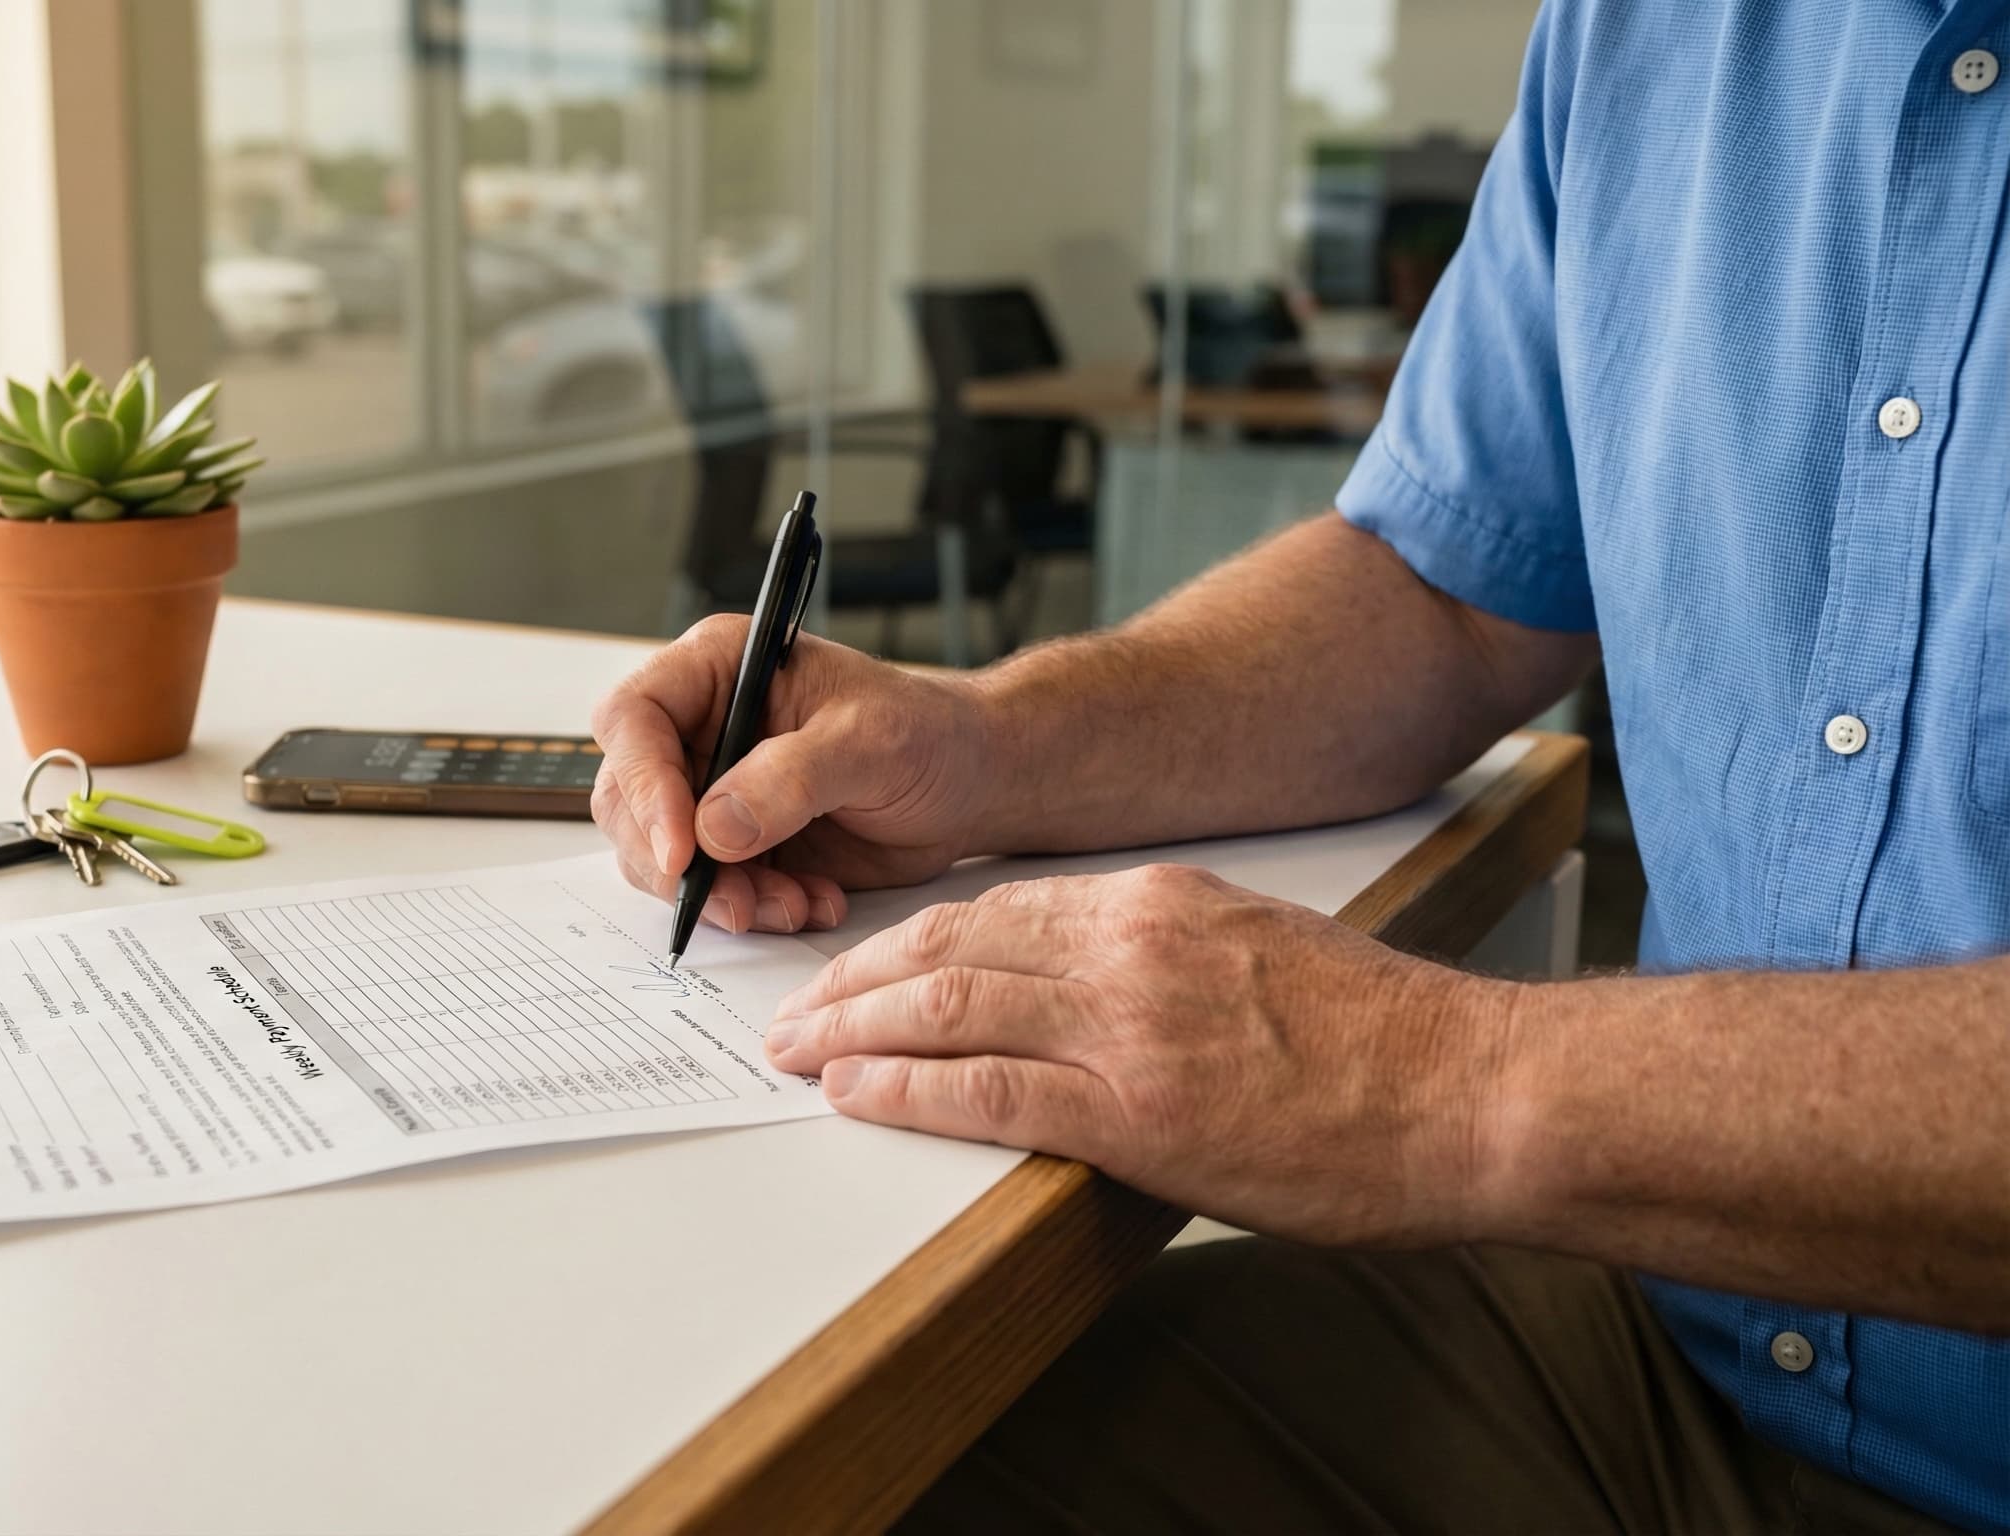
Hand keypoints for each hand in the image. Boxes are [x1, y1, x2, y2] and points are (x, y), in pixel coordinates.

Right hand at [590, 615, 994, 935]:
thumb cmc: (927, 734)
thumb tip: (715, 828)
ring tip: (792, 903)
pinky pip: (707, 891)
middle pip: (628, 798)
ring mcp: (711, 789)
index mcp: (718, 670)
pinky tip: (810, 902)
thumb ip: (790, 779)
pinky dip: (750, 910)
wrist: (969, 784)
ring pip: (659, 856)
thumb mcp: (869, 742)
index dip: (644, 785)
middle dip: (675, 862)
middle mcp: (700, 727)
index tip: (683, 849)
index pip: (634, 719)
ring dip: (718, 896)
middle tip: (733, 900)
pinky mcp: (733, 845)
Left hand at [762, 864, 1516, 1246]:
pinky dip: (904, 1092)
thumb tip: (1093, 994)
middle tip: (795, 1010)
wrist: (1475, 1093)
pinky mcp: (1135, 1111)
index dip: (907, 940)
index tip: (860, 966)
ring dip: (854, 1032)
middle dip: (857, 981)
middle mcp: (1128, 946)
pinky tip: (854, 1097)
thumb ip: (1169, 958)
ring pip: (948, 1007)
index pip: (995, 909)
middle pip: (950, 947)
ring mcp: (1127, 1026)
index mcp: (1158, 903)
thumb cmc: (1386, 1043)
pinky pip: (983, 1090)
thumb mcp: (1263, 955)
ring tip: (797, 1052)